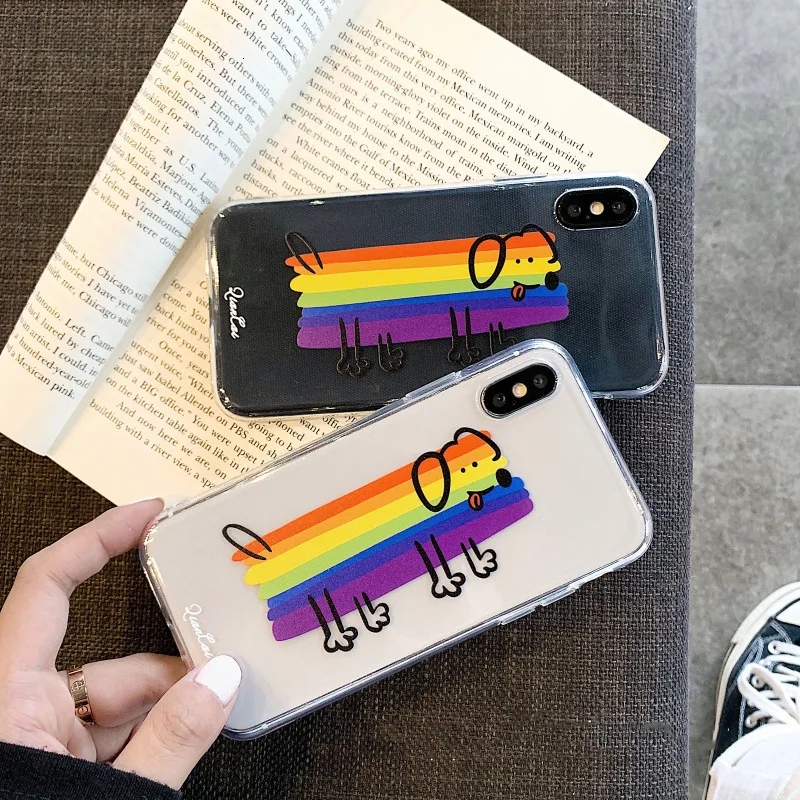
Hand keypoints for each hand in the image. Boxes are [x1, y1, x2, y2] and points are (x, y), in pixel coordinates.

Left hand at [0, 499, 241, 789]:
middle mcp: (16, 708)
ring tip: (216, 714)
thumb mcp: (106, 795)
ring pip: (111, 706)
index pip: (49, 586)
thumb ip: (170, 739)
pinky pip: (107, 737)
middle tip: (226, 666)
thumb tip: (225, 681)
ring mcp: (32, 740)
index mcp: (8, 697)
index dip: (98, 540)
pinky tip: (186, 741)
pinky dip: (149, 738)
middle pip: (104, 661)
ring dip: (165, 711)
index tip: (150, 514)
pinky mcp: (46, 768)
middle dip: (168, 668)